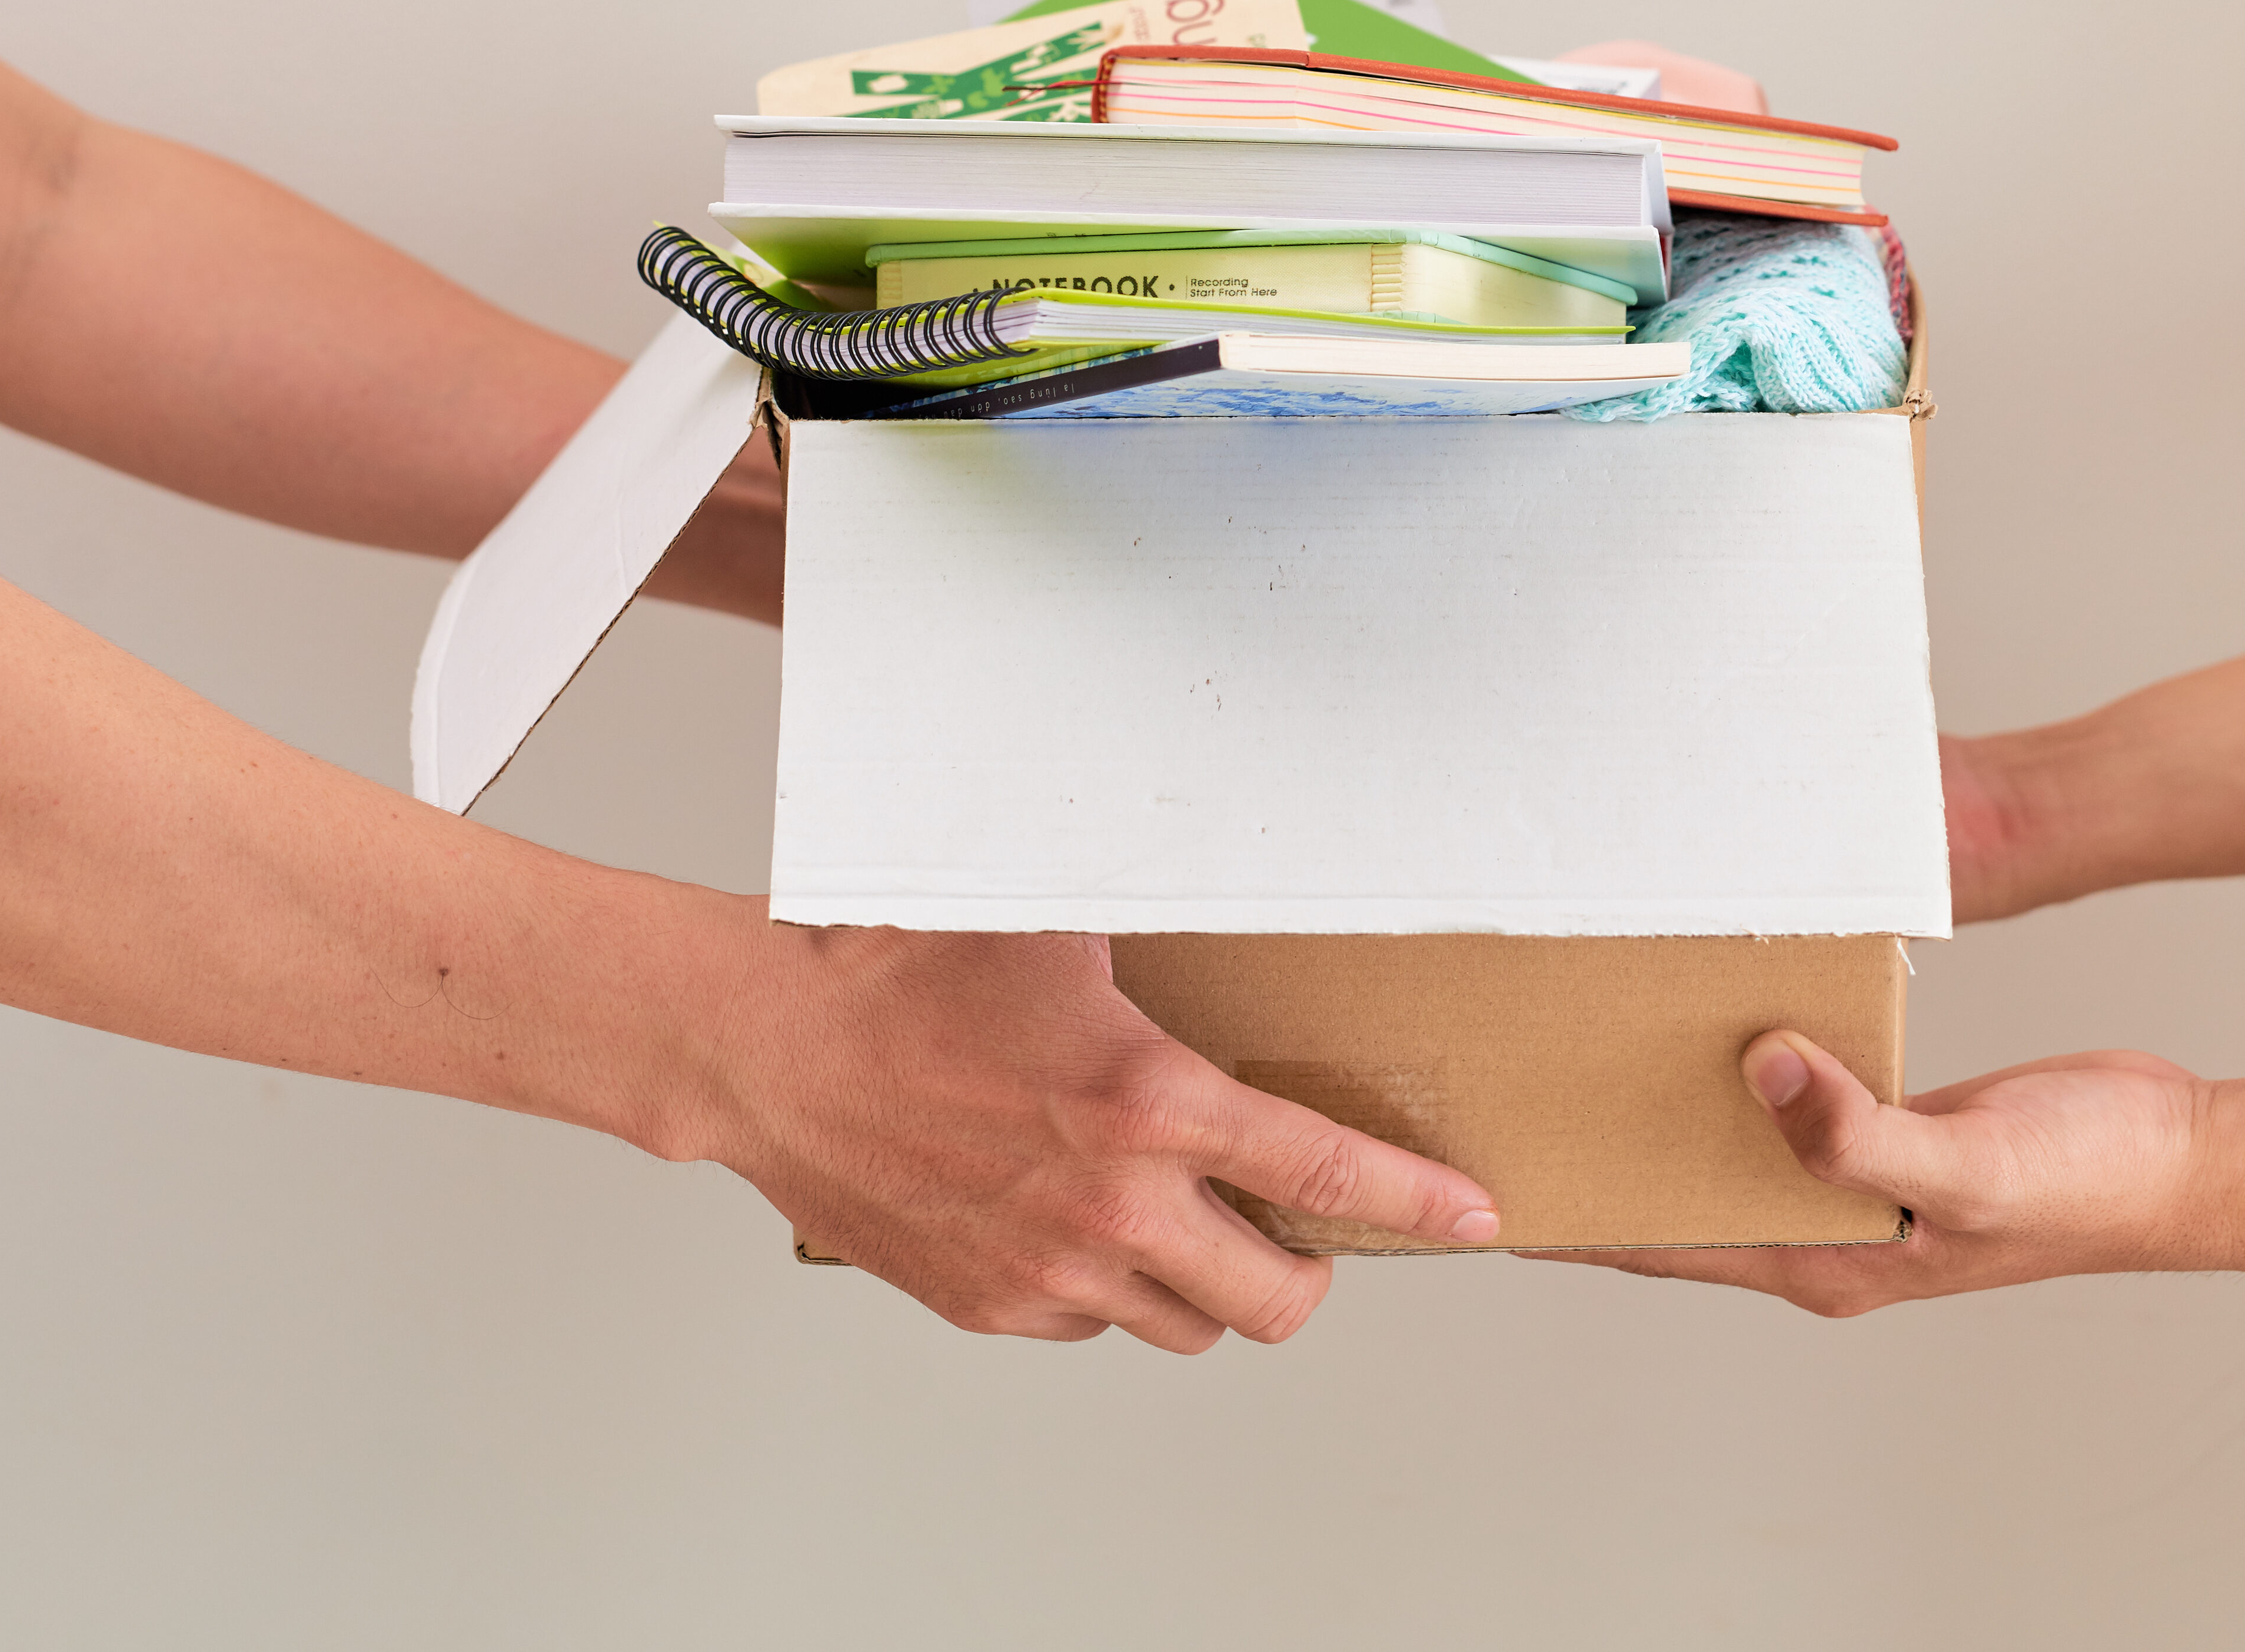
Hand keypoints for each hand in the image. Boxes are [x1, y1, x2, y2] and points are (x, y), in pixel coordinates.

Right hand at [683, 925, 1500, 1350]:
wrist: (769, 1046)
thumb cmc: (905, 972)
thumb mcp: (1062, 933)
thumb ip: (1165, 952)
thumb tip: (1243, 917)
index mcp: (1147, 1103)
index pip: (1326, 1172)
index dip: (1418, 1200)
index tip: (1474, 1214)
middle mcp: (1112, 1205)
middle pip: (1277, 1303)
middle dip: (1311, 1273)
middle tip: (1300, 1228)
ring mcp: (1049, 1271)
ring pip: (1188, 1327)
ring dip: (1208, 1284)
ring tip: (1182, 1216)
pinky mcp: (991, 1305)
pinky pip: (1093, 1326)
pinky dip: (1111, 1290)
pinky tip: (1079, 1220)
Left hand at [1522, 1033, 2216, 1314]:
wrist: (2177, 1153)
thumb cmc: (2088, 1180)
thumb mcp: (1966, 1163)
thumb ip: (1858, 1134)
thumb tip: (1762, 1071)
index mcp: (1826, 1259)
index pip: (1664, 1245)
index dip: (1577, 1224)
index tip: (1493, 1191)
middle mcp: (1826, 1226)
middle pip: (1681, 1196)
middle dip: (1602, 1159)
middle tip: (1516, 1098)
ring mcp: (1855, 1176)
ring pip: (1732, 1140)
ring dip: (1669, 1105)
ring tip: (1584, 1047)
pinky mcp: (1882, 1121)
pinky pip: (1791, 1093)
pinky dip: (1746, 1061)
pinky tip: (1709, 1014)